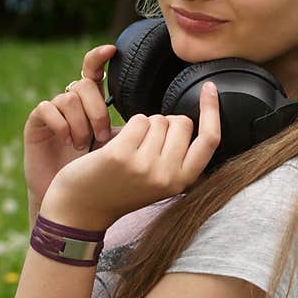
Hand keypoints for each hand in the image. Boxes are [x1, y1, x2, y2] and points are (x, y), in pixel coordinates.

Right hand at [23, 44, 119, 205]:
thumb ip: (135, 130)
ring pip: (69, 96)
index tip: (112, 49)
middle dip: (97, 111)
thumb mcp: (122, 148)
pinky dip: (62, 125)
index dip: (99, 57)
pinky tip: (68, 142)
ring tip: (84, 147)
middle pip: (85, 84)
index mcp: (91, 104)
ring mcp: (53, 112)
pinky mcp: (35, 123)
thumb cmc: (98, 175)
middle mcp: (71, 104)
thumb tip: (163, 119)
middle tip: (102, 138)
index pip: (94, 71)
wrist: (72, 200)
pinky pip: (47, 107)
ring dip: (81, 123)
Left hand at [40, 82, 220, 230]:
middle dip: (167, 123)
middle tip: (148, 144)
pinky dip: (129, 127)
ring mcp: (144, 166)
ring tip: (132, 148)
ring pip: (158, 119)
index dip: (213, 111)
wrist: (83, 208)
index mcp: (182, 182)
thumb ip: (179, 158)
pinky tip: (120, 145)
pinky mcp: (121, 155)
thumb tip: (191, 119)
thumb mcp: (161, 181)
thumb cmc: (123, 188)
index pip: (210, 140)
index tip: (210, 88)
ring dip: (145, 125)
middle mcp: (167, 176)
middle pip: (182, 122)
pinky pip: (138, 120)